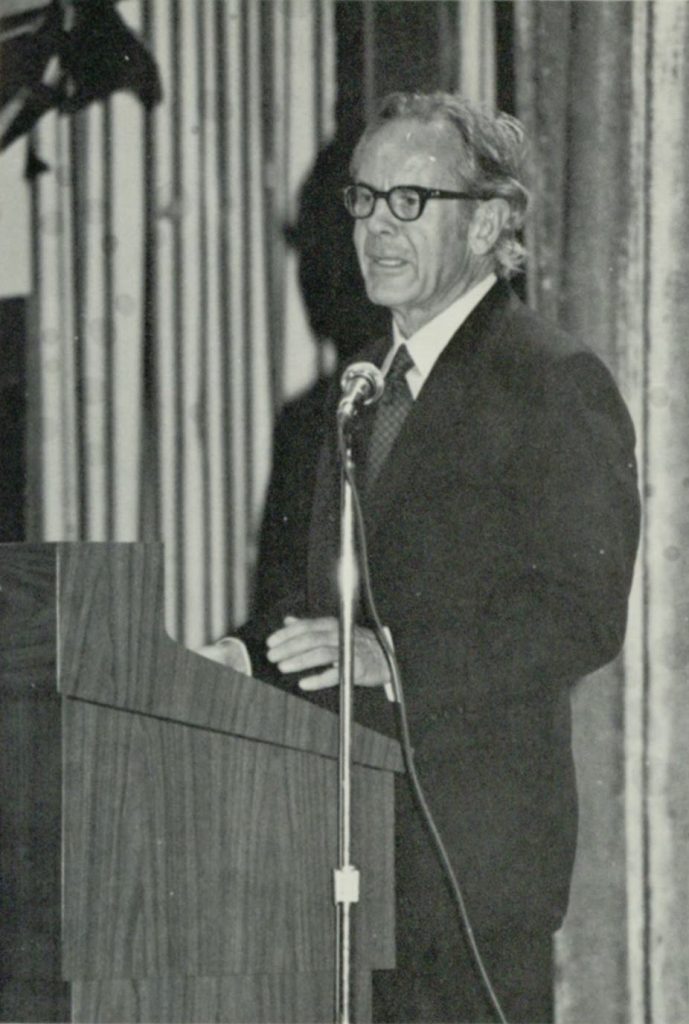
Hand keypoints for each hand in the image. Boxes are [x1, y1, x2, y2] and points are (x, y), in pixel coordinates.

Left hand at [266, 615, 390, 691]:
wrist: (386, 657)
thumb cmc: (357, 644)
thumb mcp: (333, 630)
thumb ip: (310, 626)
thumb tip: (288, 620)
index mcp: (333, 625)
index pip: (307, 626)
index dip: (287, 633)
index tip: (271, 642)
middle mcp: (340, 634)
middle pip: (311, 638)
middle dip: (288, 647)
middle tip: (272, 656)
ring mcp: (350, 650)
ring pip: (321, 653)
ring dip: (299, 660)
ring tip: (283, 666)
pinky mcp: (358, 668)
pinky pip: (335, 674)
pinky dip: (318, 679)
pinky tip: (304, 683)